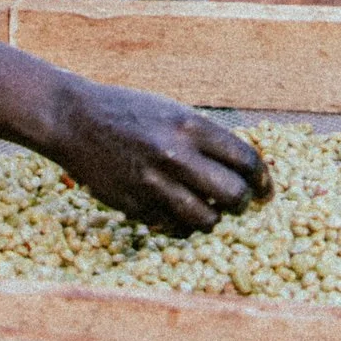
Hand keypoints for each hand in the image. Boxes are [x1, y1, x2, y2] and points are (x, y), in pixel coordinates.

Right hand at [45, 79, 271, 233]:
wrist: (75, 120)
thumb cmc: (130, 113)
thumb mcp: (173, 113)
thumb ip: (206, 139)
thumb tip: (244, 169)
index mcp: (190, 126)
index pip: (246, 160)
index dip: (262, 180)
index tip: (265, 191)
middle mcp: (176, 155)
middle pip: (233, 195)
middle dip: (242, 203)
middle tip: (238, 203)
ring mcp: (155, 183)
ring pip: (207, 219)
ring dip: (213, 217)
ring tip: (208, 209)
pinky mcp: (136, 205)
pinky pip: (175, 228)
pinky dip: (184, 225)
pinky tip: (179, 213)